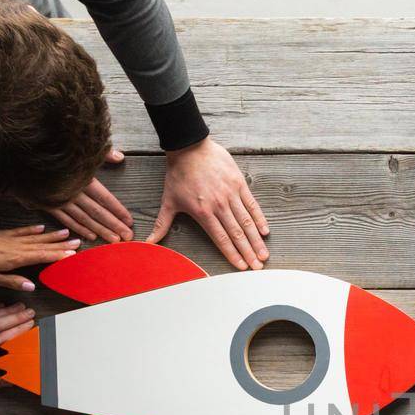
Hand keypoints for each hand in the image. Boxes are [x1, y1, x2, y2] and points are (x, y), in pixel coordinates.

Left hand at [0, 225, 78, 291]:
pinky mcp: (3, 235)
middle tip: (78, 242)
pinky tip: (41, 228)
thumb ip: (12, 281)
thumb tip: (32, 286)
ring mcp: (11, 239)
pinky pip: (22, 231)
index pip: (43, 256)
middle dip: (62, 244)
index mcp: (16, 258)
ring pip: (36, 237)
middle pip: (44, 245)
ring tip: (67, 233)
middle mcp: (17, 247)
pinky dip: (33, 229)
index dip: (59, 255)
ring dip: (52, 235)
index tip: (74, 254)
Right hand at [48, 148, 134, 242]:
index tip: (130, 221)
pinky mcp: (48, 205)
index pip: (105, 198)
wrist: (21, 157)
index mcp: (82, 178)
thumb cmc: (53, 152)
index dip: (118, 210)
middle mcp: (73, 192)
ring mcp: (60, 200)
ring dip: (100, 230)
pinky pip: (66, 220)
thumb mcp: (79, 149)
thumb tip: (120, 157)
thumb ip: (102, 154)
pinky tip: (90, 236)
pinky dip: (79, 229)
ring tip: (113, 240)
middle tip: (127, 236)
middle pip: (98, 212)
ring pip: (84, 219)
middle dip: (114, 225)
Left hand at [147, 139, 269, 270]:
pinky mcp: (238, 183)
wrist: (189, 147)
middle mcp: (218, 205)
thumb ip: (162, 224)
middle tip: (257, 267)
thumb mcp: (168, 201)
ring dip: (256, 240)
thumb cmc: (178, 174)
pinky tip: (265, 230)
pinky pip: (251, 204)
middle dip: (248, 252)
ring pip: (246, 221)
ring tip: (264, 254)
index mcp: (202, 212)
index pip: (221, 238)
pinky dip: (259, 218)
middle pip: (236, 234)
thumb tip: (149, 243)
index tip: (241, 266)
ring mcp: (230, 194)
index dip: (232, 254)